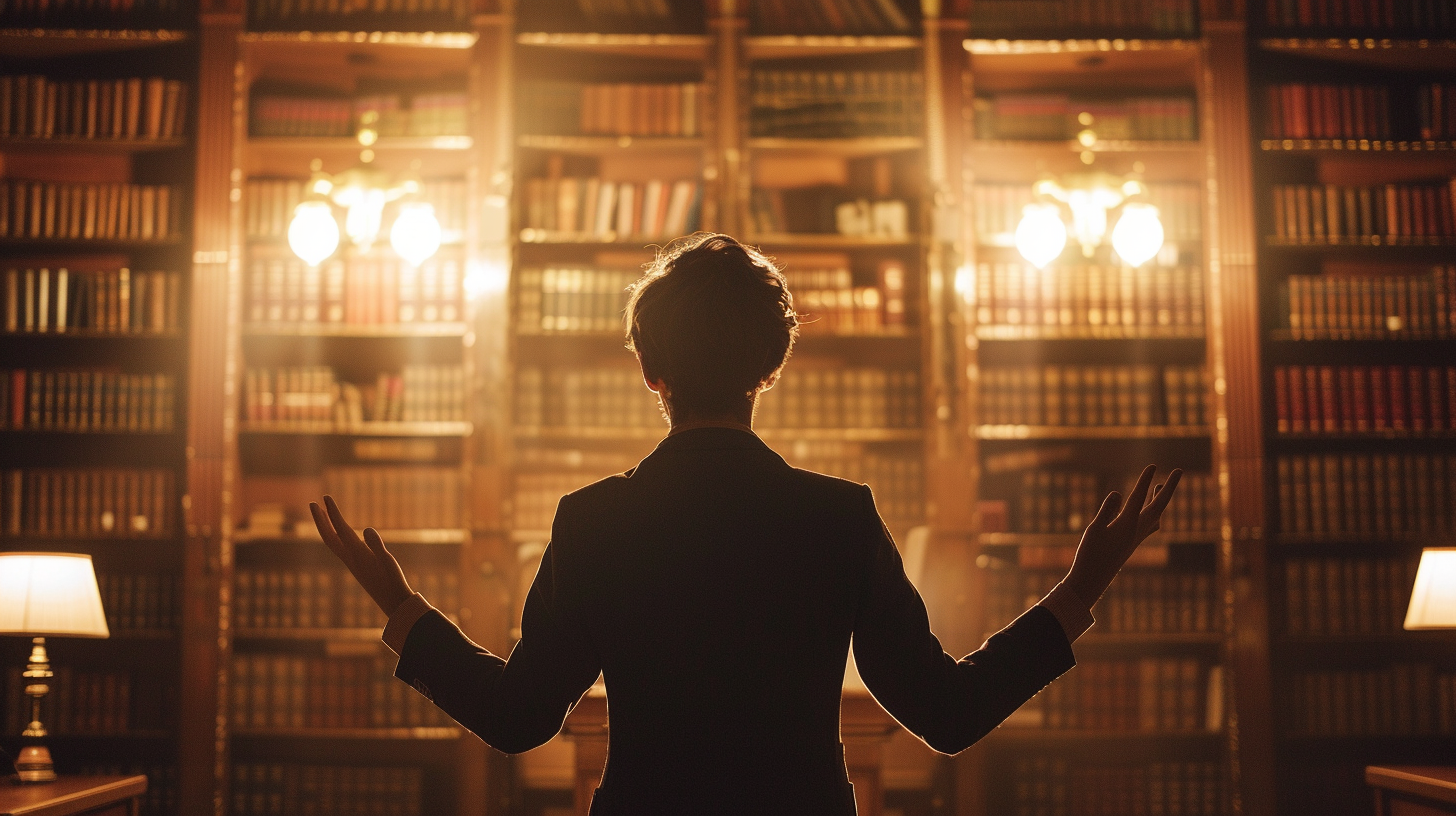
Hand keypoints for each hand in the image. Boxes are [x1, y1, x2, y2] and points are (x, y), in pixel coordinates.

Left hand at [310, 495, 412, 616]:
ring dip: (326, 527)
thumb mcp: (388, 561)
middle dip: (320, 519)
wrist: (393, 603)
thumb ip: (377, 545)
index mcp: (356, 554)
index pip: (341, 529)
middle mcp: (350, 558)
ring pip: (333, 542)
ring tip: (323, 514)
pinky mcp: (357, 566)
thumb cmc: (393, 581)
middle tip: (313, 503)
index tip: (326, 497)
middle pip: (329, 536)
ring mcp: (352, 563)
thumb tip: (368, 528)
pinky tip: (342, 533)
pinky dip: (336, 536)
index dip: (333, 512)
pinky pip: (341, 547)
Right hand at [1064, 465, 1181, 605]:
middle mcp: (1137, 531)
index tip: (1153, 466)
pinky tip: (1151, 514)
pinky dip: (1153, 514)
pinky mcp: (1133, 543)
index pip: (1138, 498)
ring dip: (1160, 500)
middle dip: (1169, 488)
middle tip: (1179, 470)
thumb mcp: (1094, 530)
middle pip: (1158, 506)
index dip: (1144, 481)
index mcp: (1127, 525)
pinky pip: (1149, 525)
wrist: (1093, 581)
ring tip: (1161, 486)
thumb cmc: (1090, 555)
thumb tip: (1118, 493)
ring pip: (1156, 515)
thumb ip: (1107, 511)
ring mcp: (1136, 537)